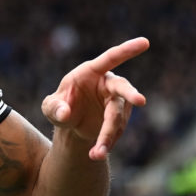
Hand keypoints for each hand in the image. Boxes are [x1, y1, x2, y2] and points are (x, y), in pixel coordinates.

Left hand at [42, 37, 148, 160]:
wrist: (71, 125)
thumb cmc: (60, 107)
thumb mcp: (50, 108)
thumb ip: (54, 108)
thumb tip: (65, 113)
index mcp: (90, 72)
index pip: (110, 58)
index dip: (127, 50)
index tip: (145, 42)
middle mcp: (108, 85)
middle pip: (123, 88)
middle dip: (131, 94)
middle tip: (140, 101)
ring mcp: (117, 101)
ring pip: (117, 117)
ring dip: (108, 136)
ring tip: (97, 154)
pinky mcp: (121, 117)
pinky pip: (117, 130)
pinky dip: (108, 142)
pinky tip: (98, 152)